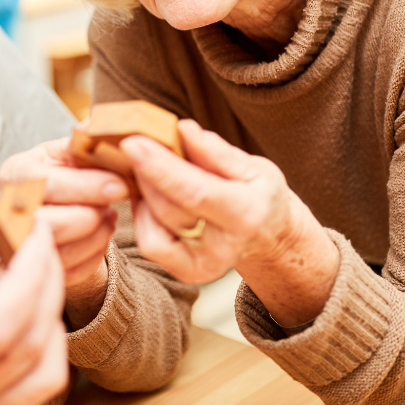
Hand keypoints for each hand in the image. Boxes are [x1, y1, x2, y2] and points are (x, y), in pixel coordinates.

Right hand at [0, 138, 126, 327]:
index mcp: (15, 174)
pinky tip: (101, 234)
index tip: (120, 186)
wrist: (58, 205)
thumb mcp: (69, 152)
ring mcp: (16, 244)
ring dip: (96, 236)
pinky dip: (93, 255)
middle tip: (114, 206)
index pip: (47, 184)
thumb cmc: (65, 174)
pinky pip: (69, 273)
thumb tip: (93, 125)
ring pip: (62, 252)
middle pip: (51, 223)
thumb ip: (82, 141)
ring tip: (109, 217)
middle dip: (92, 216)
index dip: (87, 187)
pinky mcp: (33, 269)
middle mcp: (6, 210)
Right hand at [0, 198, 67, 404]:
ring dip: (52, 316)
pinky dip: (44, 348)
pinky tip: (28, 315)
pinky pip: (35, 393)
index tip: (35, 233)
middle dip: (47, 282)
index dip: (29, 274)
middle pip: (28, 345)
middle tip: (40, 241)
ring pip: (44, 375)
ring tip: (34, 276)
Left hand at [120, 120, 297, 283]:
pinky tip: (151, 196)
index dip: (160, 167)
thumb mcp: (252, 167)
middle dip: (145, 174)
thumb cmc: (258, 195)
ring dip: (143, 193)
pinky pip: (150, 244)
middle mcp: (225, 248)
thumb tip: (184, 130)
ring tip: (148, 168)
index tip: (133, 143)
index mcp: (246, 214)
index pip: (194, 192)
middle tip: (134, 144)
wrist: (270, 237)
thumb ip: (216, 152)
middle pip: (168, 209)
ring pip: (153, 228)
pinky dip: (144, 216)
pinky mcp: (186, 273)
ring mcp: (204, 267)